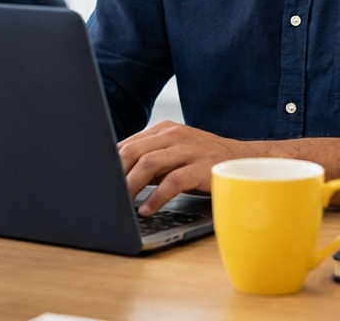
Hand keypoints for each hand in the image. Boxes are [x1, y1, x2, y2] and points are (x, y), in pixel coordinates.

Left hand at [118, 120, 250, 215]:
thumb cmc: (201, 161)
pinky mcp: (201, 167)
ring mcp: (188, 150)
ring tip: (123, 203)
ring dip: (131, 185)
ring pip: (149, 164)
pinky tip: (147, 209)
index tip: (98, 180)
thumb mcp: (173, 154)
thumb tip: (115, 175)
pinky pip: (172, 182)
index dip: (109, 163)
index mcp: (164, 130)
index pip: (127, 143)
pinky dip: (156, 198)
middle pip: (133, 151)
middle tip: (106, 193)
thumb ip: (149, 159)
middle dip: (116, 174)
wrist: (242, 161)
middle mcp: (174, 136)